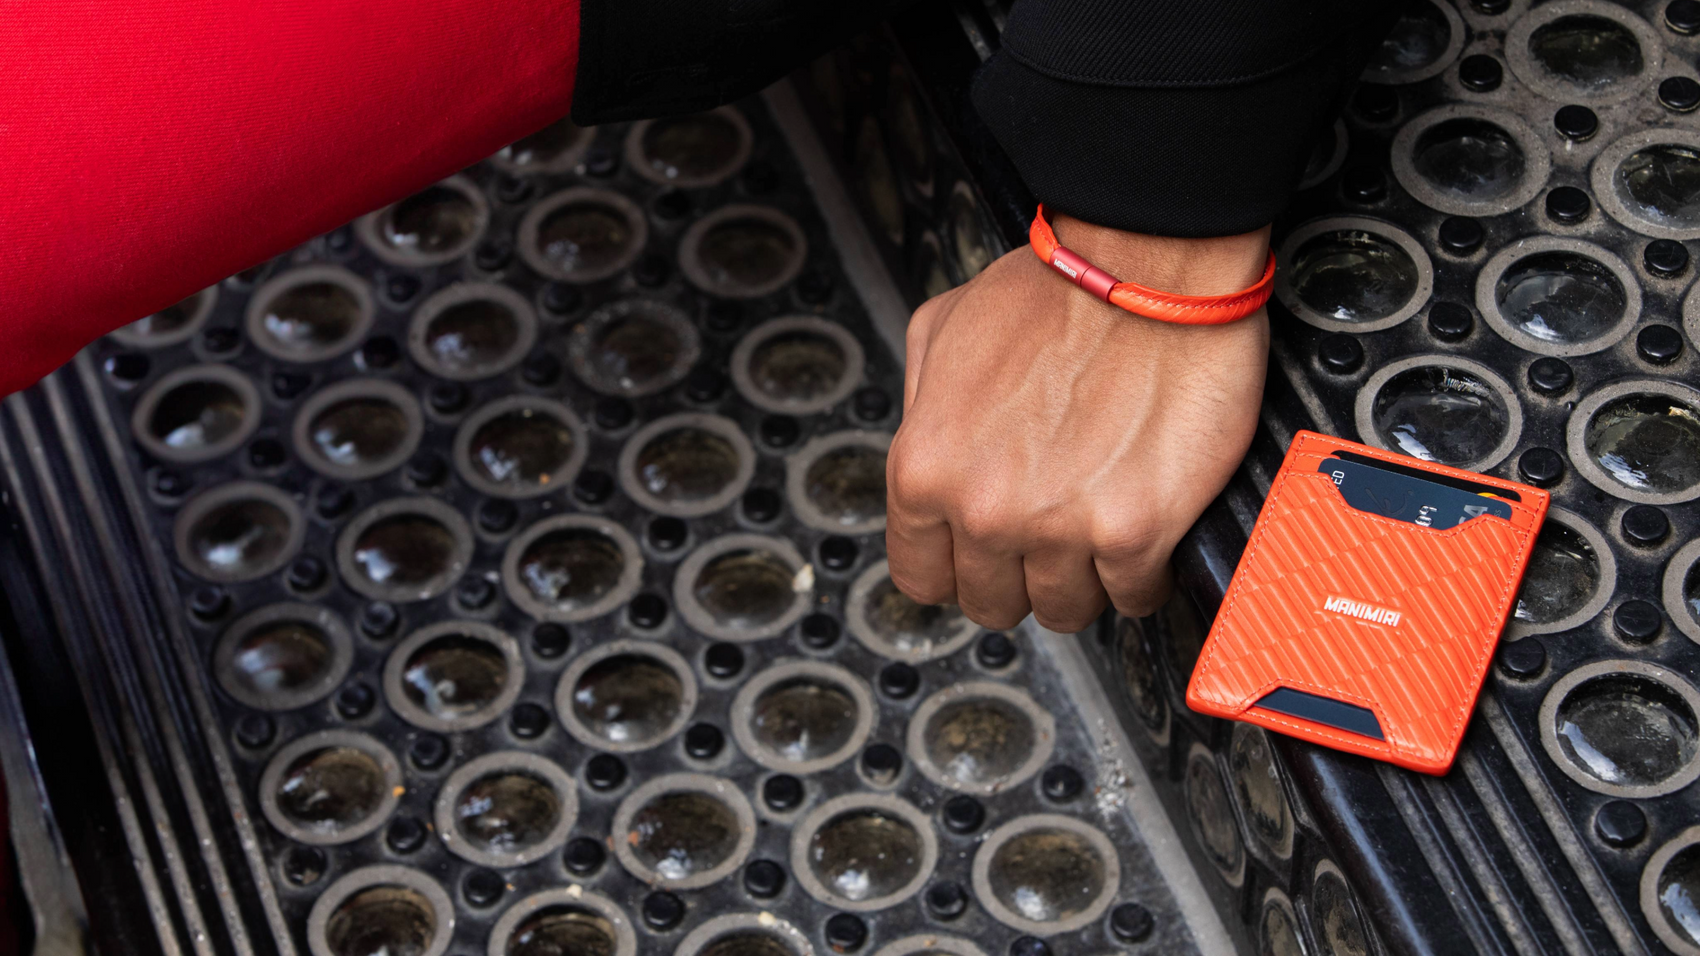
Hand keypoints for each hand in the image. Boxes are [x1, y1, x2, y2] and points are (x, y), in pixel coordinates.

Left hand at [885, 212, 1270, 631]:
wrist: (1151, 267)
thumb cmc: (1057, 289)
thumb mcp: (940, 330)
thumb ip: (921, 407)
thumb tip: (931, 459)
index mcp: (925, 467)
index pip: (921, 577)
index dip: (956, 568)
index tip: (982, 557)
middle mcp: (983, 508)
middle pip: (991, 603)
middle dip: (1020, 575)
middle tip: (1048, 536)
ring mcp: (1058, 527)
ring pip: (1063, 611)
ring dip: (1083, 578)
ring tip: (1099, 528)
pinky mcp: (1135, 532)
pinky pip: (1134, 598)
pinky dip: (1143, 575)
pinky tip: (1145, 534)